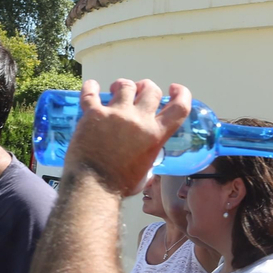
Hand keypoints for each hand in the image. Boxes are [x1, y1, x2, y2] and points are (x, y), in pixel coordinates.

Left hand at [63, 78, 192, 196]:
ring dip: (122, 86)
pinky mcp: (93, 114)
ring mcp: (116, 115)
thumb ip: (149, 157)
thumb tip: (148, 157)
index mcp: (155, 136)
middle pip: (151, 90)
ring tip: (116, 90)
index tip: (174, 89)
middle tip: (139, 91)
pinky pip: (91, 93)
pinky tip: (91, 87)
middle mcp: (139, 121)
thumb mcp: (146, 172)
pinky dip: (91, 88)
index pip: (179, 107)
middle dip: (146, 87)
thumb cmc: (119, 185)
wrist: (92, 187)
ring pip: (125, 86)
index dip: (181, 94)